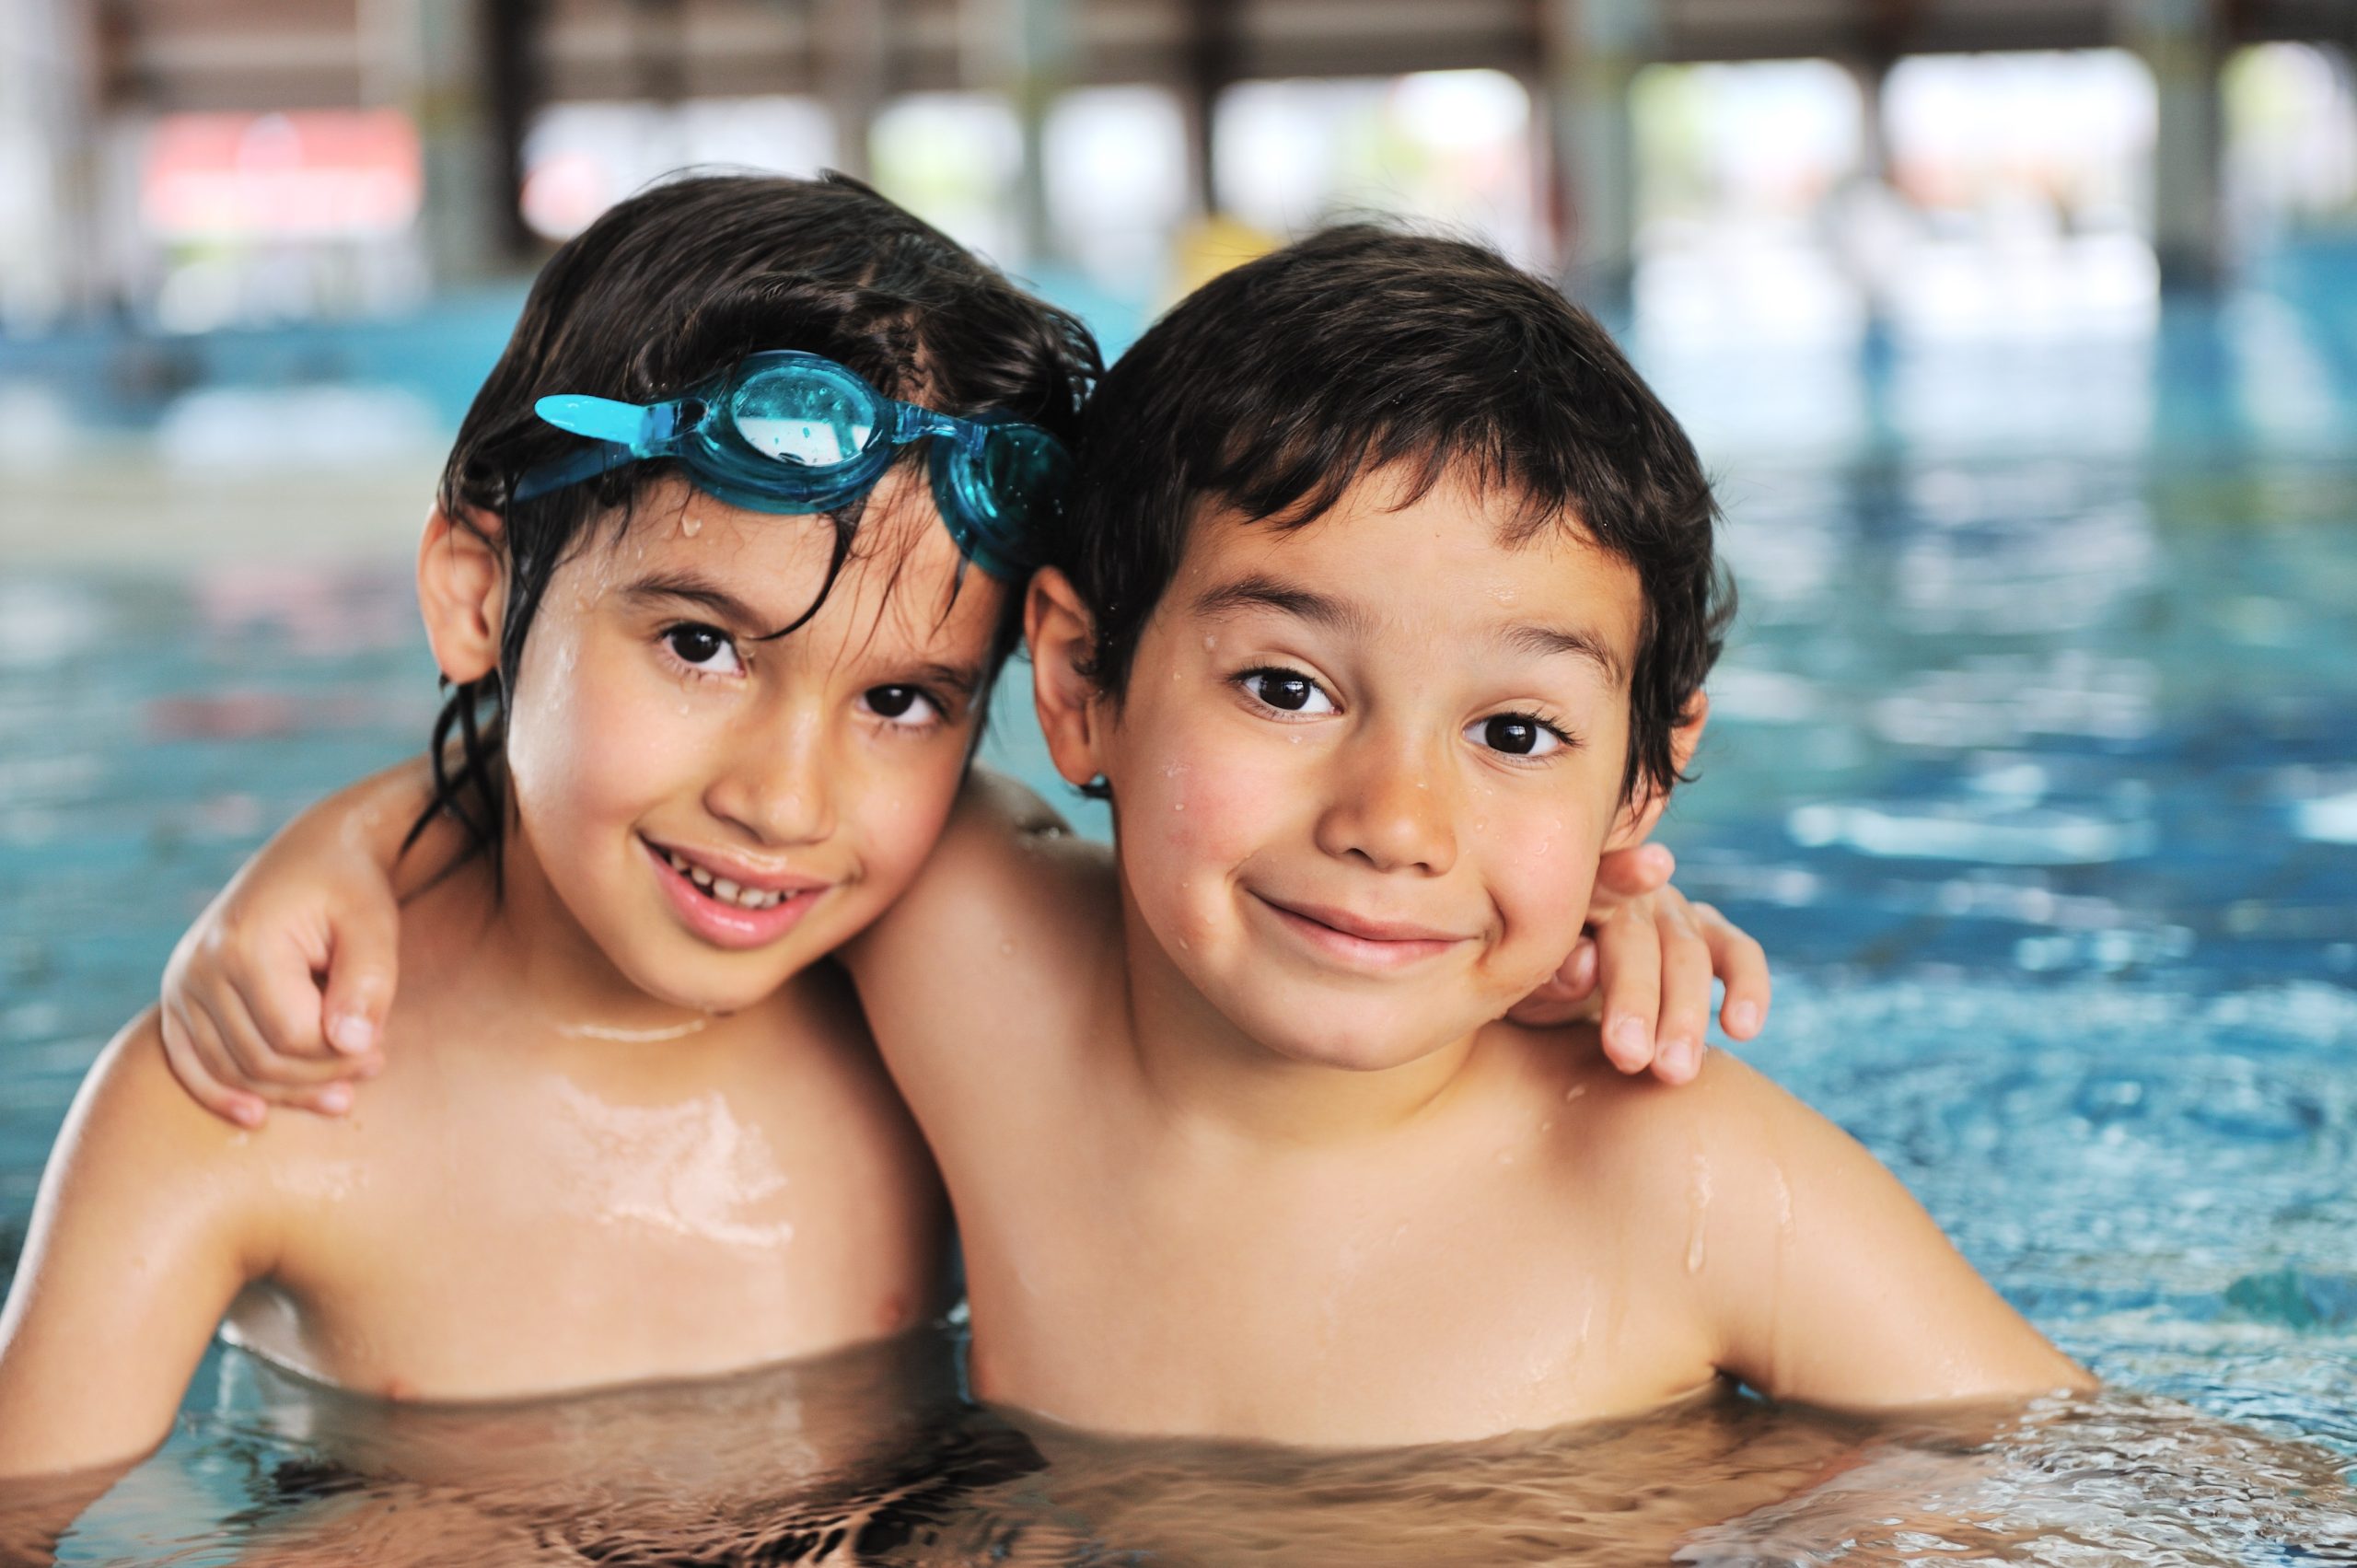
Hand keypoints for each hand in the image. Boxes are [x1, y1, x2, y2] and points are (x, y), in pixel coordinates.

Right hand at [159, 816, 401, 1127]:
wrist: (312, 854)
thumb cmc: (349, 889)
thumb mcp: (374, 923)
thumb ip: (369, 982)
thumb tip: (353, 1046)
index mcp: (244, 945)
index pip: (294, 1037)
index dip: (342, 1055)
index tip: (383, 1047)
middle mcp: (199, 967)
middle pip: (261, 1060)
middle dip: (322, 1075)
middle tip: (375, 1065)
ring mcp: (180, 983)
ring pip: (230, 1069)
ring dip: (287, 1091)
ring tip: (343, 1091)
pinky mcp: (177, 996)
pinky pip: (188, 1062)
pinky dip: (220, 1092)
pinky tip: (256, 1117)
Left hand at [1506, 843, 1769, 1084]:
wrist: (1565, 991)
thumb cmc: (1536, 981)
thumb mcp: (1523, 983)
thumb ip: (1547, 975)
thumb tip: (1585, 965)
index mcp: (1577, 892)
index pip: (1599, 878)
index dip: (1624, 873)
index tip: (1652, 868)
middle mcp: (1632, 895)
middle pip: (1640, 939)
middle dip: (1636, 1000)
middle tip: (1628, 1056)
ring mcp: (1676, 913)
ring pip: (1688, 956)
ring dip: (1684, 1016)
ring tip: (1673, 1071)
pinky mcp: (1713, 938)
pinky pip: (1739, 955)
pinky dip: (1748, 987)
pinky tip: (1742, 1028)